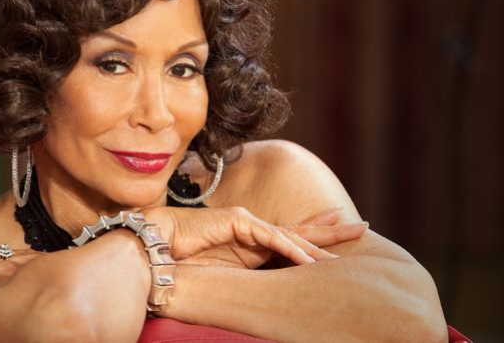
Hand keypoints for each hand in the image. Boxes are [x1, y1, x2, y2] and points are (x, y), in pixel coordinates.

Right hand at [141, 206, 367, 266]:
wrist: (156, 248)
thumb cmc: (183, 262)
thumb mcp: (224, 275)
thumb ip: (247, 279)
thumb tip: (268, 296)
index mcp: (251, 245)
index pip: (290, 240)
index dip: (315, 238)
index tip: (340, 234)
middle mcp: (253, 231)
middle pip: (299, 232)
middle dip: (330, 230)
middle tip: (362, 227)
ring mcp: (246, 224)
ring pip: (290, 235)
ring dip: (319, 242)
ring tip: (350, 240)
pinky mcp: (237, 222)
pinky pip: (270, 238)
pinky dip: (291, 250)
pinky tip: (311, 262)